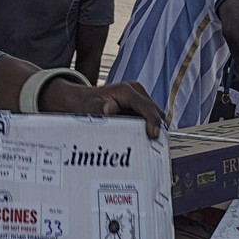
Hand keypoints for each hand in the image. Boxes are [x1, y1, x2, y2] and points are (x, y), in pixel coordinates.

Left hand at [41, 79, 164, 138]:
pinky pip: (148, 120)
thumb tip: (110, 109)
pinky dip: (147, 130)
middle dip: (155, 127)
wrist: (83, 101)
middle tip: (152, 147)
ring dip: (152, 129)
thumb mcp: (87, 106)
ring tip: (147, 147)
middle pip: (154, 111)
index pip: (146, 106)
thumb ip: (97, 107)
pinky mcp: (139, 108)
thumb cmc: (85, 104)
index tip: (153, 135)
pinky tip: (141, 142)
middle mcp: (136, 93)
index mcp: (126, 91)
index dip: (153, 120)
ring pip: (154, 116)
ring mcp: (139, 100)